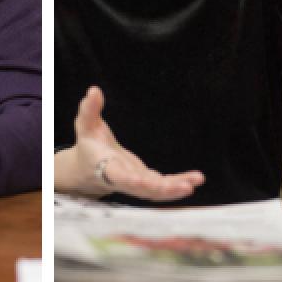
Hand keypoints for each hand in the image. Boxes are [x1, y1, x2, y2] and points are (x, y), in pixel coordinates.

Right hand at [56, 86, 203, 200]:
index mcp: (107, 168)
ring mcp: (137, 183)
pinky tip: (196, 179)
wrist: (90, 168)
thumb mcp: (85, 126)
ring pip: (156, 190)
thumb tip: (94, 91)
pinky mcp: (147, 181)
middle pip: (143, 189)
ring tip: (195, 182)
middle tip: (184, 187)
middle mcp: (124, 180)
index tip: (141, 180)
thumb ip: (89, 110)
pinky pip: (165, 184)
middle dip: (163, 189)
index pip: (118, 176)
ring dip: (175, 188)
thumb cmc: (89, 145)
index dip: (130, 180)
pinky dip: (180, 182)